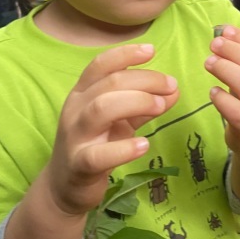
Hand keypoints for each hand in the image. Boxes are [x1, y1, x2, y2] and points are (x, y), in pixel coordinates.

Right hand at [46, 44, 179, 215]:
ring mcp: (75, 137)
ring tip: (161, 106)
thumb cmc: (96, 144)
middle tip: (171, 86)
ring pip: (101, 109)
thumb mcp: (121, 120)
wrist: (64, 187)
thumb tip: (174, 89)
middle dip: (145, 80)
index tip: (151, 51)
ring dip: (137, 102)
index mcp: (83, 93)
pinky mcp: (79, 165)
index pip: (101, 65)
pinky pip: (98, 155)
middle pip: (109, 83)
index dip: (126, 54)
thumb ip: (145, 105)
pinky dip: (124, 148)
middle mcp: (76, 109)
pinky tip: (144, 144)